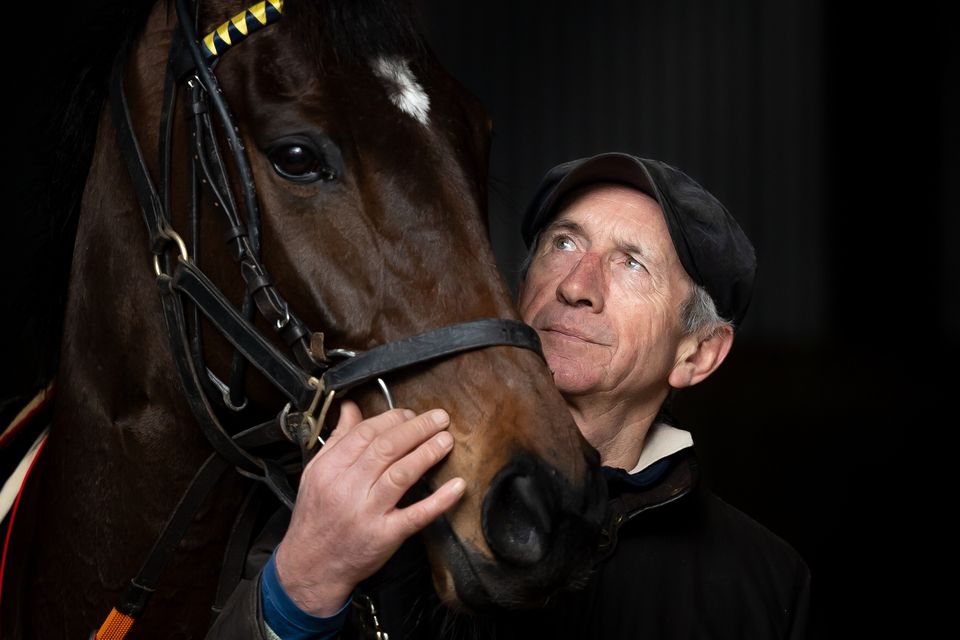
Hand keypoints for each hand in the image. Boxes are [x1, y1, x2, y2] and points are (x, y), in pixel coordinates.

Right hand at [274, 401, 464, 615]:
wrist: (311, 567)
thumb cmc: (315, 518)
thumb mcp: (316, 474)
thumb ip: (337, 439)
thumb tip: (350, 407)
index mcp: (330, 469)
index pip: (365, 433)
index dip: (393, 419)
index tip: (410, 414)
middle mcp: (348, 488)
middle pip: (387, 448)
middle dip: (417, 428)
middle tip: (439, 418)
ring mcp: (367, 513)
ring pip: (401, 474)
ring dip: (428, 453)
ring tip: (446, 440)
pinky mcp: (385, 536)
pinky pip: (416, 515)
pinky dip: (439, 500)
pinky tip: (456, 486)